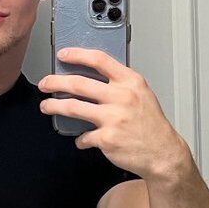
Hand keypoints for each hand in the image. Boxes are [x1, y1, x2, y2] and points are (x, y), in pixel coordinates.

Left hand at [38, 46, 184, 178]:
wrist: (163, 152)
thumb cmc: (151, 124)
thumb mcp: (141, 94)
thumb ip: (120, 84)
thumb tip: (92, 79)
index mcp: (130, 82)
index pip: (99, 60)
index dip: (77, 55)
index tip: (63, 55)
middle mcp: (121, 97)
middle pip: (78, 83)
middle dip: (55, 82)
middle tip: (45, 84)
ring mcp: (113, 118)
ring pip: (73, 107)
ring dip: (54, 106)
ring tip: (46, 106)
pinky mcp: (107, 138)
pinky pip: (83, 136)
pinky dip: (80, 139)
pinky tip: (82, 139)